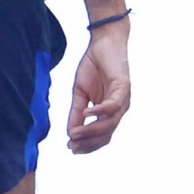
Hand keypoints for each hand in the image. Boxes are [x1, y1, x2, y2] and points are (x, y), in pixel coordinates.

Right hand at [67, 23, 128, 152]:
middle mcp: (118, 109)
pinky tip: (87, 113)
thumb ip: (76, 112)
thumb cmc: (92, 68)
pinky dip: (100, 110)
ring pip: (110, 122)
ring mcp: (123, 99)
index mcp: (108, 112)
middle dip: (88, 142)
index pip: (101, 135)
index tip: (71, 148)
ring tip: (75, 134)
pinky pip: (113, 104)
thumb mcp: (79, 93)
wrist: (103, 45)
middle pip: (106, 133)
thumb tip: (70, 133)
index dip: (87, 144)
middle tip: (72, 146)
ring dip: (92, 130)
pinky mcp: (124, 87)